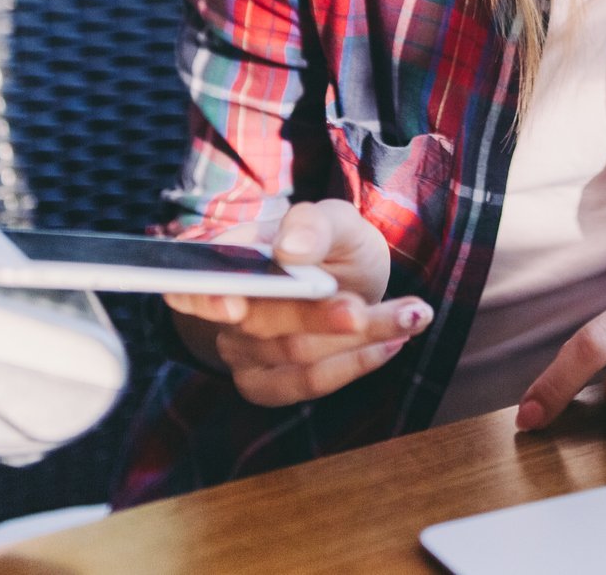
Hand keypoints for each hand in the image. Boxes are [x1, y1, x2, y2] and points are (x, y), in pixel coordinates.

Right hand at [164, 199, 429, 406]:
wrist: (350, 278)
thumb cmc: (333, 244)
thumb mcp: (336, 221)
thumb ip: (315, 223)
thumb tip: (291, 247)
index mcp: (230, 258)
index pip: (194, 285)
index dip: (204, 299)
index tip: (233, 307)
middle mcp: (226, 308)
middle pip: (263, 323)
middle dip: (319, 317)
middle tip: (363, 309)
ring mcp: (242, 351)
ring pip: (295, 355)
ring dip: (359, 338)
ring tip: (411, 315)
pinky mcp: (267, 384)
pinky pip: (306, 385)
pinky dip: (354, 365)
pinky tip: (392, 342)